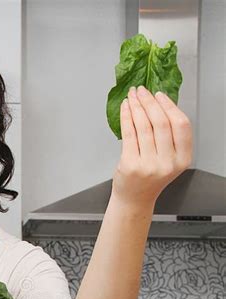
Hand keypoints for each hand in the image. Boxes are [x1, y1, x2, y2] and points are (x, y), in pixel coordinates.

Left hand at [111, 85, 192, 209]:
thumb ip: (169, 137)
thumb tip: (158, 102)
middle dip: (149, 102)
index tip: (159, 95)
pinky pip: (129, 134)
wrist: (135, 199)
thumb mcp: (169, 159)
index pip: (181, 125)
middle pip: (161, 123)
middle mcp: (167, 163)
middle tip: (142, 90)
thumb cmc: (150, 177)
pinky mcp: (130, 165)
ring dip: (136, 106)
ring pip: (143, 126)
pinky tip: (125, 108)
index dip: (170, 106)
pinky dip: (126, 117)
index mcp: (182, 160)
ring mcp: (148, 165)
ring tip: (132, 96)